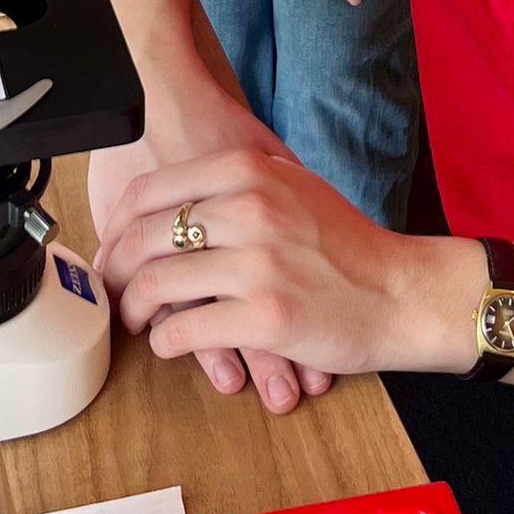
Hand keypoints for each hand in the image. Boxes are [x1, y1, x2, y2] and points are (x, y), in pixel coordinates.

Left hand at [96, 148, 477, 379]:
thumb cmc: (346, 244)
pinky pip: (186, 330)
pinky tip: (168, 343)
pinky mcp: (265, 316)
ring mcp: (257, 262)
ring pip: (158, 284)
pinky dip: (166, 341)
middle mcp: (248, 208)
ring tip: (136, 318)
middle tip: (113, 289)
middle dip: (117, 269)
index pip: (150, 191)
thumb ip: (241, 177)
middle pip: (144, 237)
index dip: (117, 225)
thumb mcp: (293, 183)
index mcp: (248, 170)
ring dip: (135, 308)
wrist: (401, 290)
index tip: (111, 247)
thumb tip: (180, 190)